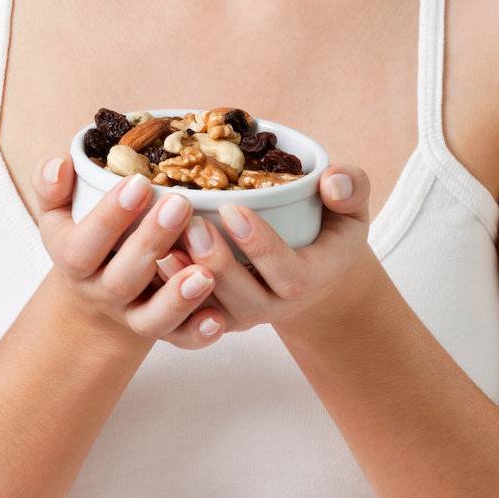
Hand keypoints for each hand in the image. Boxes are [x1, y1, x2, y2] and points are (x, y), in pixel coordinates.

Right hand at [30, 156, 226, 350]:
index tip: (139, 182)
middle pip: (122, 279)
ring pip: (151, 319)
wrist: (94, 291)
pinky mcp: (163, 331)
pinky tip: (218, 318)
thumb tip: (59, 165)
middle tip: (180, 204)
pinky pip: (179, 340)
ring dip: (178, 298)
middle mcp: (102, 293)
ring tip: (205, 272)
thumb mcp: (58, 211)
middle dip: (151, 242)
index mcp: (73, 260)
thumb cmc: (83, 235)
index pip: (84, 245)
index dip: (110, 217)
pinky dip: (198, 332)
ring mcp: (133, 315)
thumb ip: (51, 187)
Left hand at [156, 164, 379, 335]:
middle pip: (242, 296)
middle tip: (190, 223)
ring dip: (182, 277)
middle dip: (216, 261)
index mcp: (309, 280)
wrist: (312, 274)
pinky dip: (165, 287)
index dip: (260, 244)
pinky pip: (185, 311)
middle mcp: (273, 307)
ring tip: (160, 240)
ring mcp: (239, 316)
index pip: (286, 273)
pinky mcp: (212, 317)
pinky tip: (145, 255)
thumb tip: (334, 180)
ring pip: (208, 307)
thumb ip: (352, 189)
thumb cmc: (330, 232)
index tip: (233, 209)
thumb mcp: (351, 211)